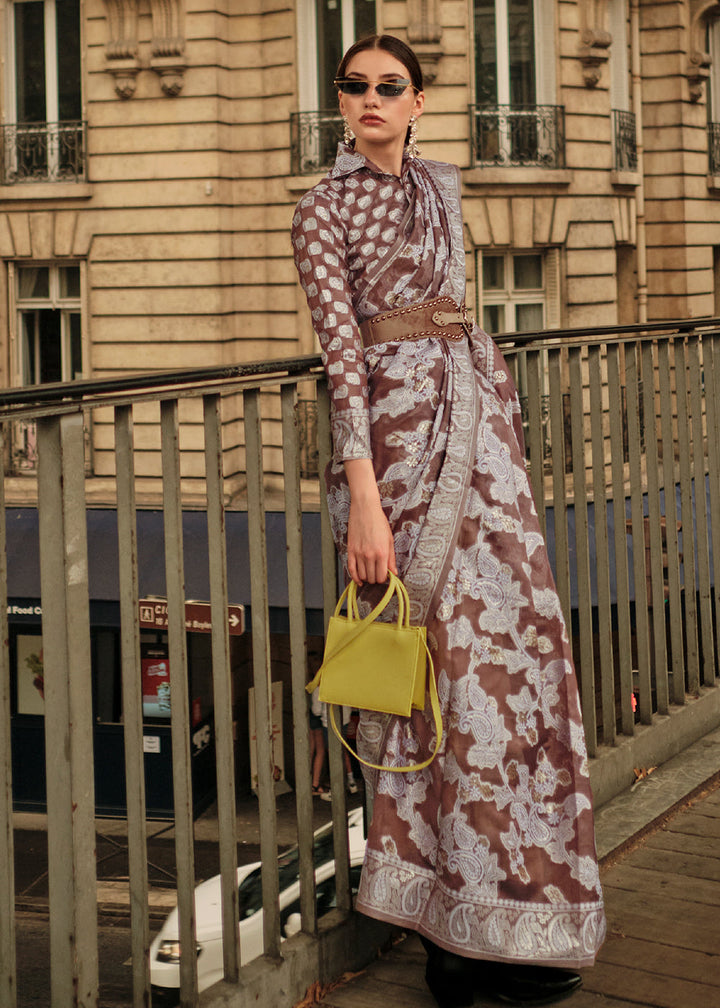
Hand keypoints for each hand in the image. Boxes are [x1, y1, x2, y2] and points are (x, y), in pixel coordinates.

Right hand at [344, 458, 397, 584]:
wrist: (365, 509)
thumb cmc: (379, 522)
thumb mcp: (390, 540)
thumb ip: (391, 558)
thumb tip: (394, 573)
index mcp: (382, 553)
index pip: (382, 576)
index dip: (384, 579)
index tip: (385, 576)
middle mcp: (370, 555)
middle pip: (372, 578)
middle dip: (376, 579)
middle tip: (378, 574)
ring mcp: (359, 553)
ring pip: (362, 575)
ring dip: (367, 578)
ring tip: (370, 574)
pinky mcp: (351, 550)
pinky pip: (351, 569)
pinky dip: (355, 577)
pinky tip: (359, 580)